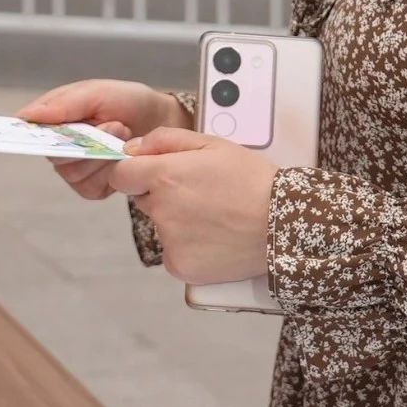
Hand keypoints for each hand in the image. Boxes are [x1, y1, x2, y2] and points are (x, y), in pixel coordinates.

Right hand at [18, 80, 192, 202]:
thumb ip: (63, 103)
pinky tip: (122, 157)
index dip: (25, 135)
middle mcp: (59, 146)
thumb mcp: (97, 92)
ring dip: (101, 154)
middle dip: (85, 139)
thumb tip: (26, 115)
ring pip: (72, 171)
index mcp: (53, 118)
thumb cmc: (127, 101)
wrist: (161, 122)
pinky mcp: (91, 187)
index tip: (36, 132)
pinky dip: (109, 171)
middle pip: (52, 154)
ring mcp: (74, 169)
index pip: (26, 131)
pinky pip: (89, 186)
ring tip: (123, 134)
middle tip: (113, 124)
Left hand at [108, 128, 277, 283]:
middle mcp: (161, 210)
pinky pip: (173, 252)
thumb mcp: (211, 144)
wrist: (285, 224)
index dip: (135, 173)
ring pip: (161, 226)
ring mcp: (170, 241)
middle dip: (162, 195)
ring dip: (177, 221)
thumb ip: (165, 140)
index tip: (152, 174)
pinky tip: (215, 238)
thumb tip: (132, 148)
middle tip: (199, 194)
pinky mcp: (181, 267)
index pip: (121, 176)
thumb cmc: (251, 179)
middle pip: (143, 200)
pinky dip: (188, 247)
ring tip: (214, 216)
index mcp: (163, 176)